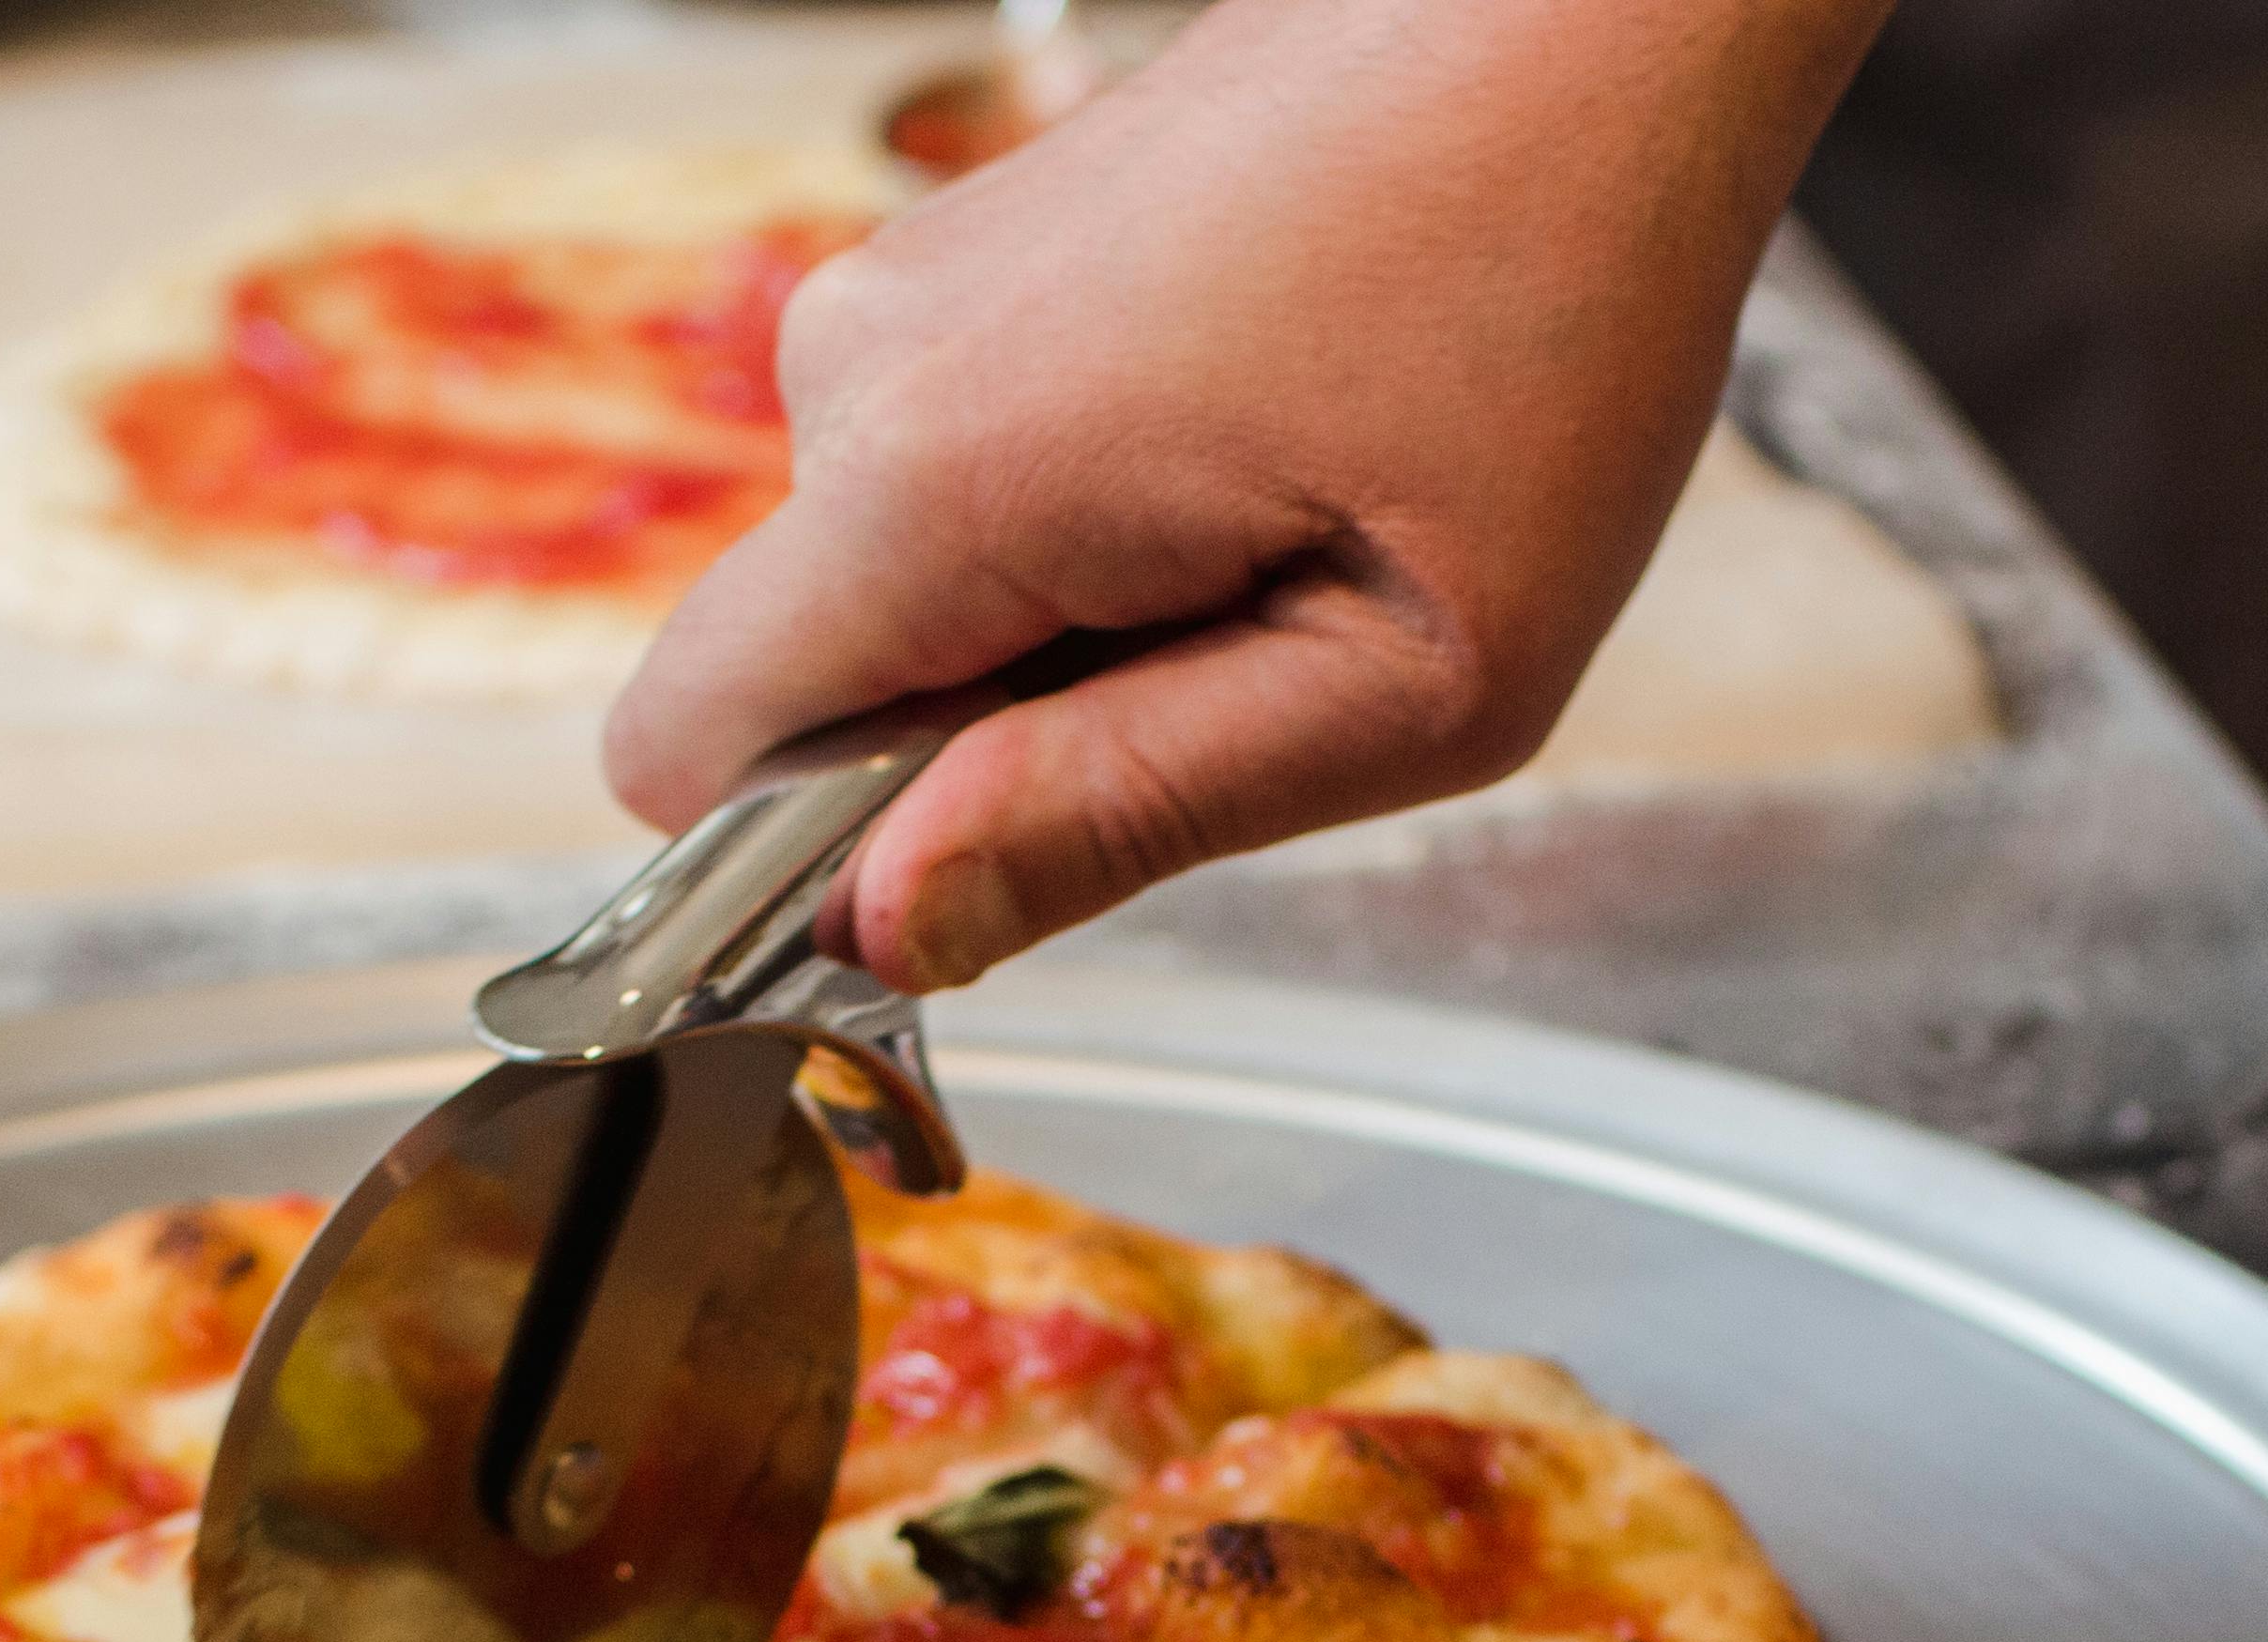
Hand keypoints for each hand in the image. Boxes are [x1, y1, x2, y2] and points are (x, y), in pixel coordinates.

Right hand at [605, 0, 1887, 989]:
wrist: (1587, 19)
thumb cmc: (1543, 300)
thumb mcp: (1394, 679)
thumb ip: (1120, 817)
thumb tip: (887, 924)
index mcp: (934, 482)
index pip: (679, 760)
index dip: (809, 862)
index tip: (1007, 852)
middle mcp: (861, 369)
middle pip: (803, 686)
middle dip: (987, 744)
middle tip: (1242, 659)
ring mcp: (900, 296)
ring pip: (892, 593)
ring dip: (1059, 631)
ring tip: (1275, 529)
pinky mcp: (957, 267)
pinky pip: (953, 488)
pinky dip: (1085, 527)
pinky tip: (1255, 448)